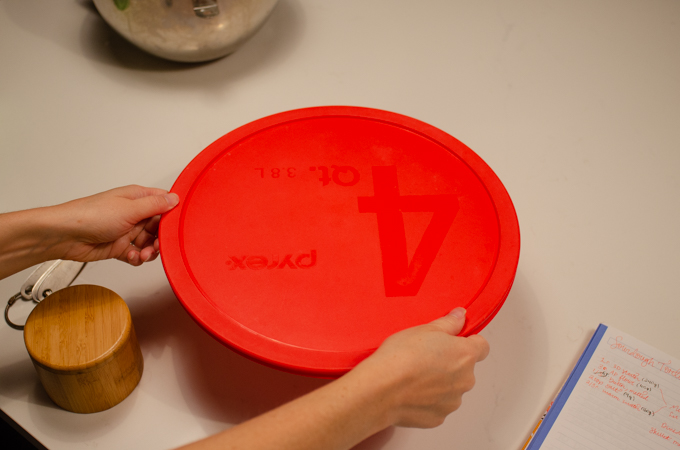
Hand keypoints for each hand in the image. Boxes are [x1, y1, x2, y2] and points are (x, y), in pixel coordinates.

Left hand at [52, 185, 178, 265]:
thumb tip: (175, 199)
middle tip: (158, 245)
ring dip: (150, 251)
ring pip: (150, 243)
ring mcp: (127, 231)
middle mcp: (133, 214)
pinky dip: (137, 258)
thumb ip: (155, 205)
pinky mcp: (119, 247)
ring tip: (143, 254)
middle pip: (159, 227)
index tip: (177, 226)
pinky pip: (137, 254)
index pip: (164, 204)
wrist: (65, 235)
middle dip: (161, 238)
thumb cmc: (90, 215)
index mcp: (137, 198)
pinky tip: (132, 256)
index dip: (172, 215)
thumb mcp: (129, 209)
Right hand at [351, 307, 488, 427]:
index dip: (468, 342)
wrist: (382, 388)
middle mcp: (465, 380)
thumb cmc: (401, 357)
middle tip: (425, 357)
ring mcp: (452, 401)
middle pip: (464, 369)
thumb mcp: (425, 329)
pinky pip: (437, 405)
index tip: (453, 340)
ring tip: (414, 376)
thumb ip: (448, 323)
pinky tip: (410, 391)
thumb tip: (460, 316)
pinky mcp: (438, 417)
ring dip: (439, 383)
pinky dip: (428, 399)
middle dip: (449, 363)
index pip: (482, 346)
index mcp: (465, 355)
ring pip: (451, 388)